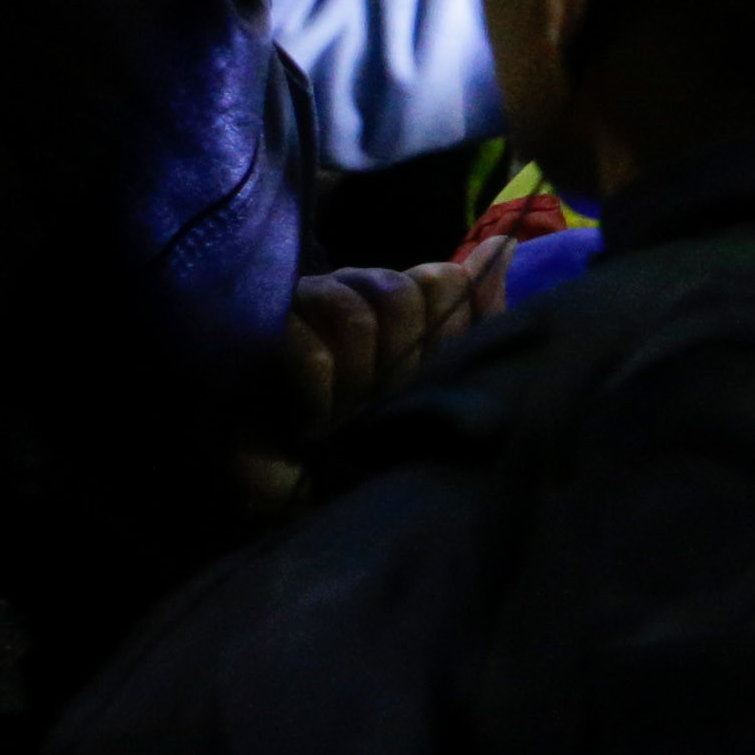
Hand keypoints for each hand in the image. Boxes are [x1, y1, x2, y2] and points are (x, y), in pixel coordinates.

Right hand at [233, 244, 508, 514]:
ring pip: (353, 314)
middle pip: (397, 292)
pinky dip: (321, 400)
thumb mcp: (443, 388)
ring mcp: (295, 312)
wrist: (309, 510)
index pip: (441, 280)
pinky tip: (309, 426)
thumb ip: (476, 320)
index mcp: (394, 298)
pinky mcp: (252, 344)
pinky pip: (309, 351)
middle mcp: (345, 293)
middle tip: (376, 409)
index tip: (422, 388)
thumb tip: (501, 245)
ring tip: (342, 420)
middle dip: (397, 366)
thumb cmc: (378, 450)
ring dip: (358, 385)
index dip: (440, 341)